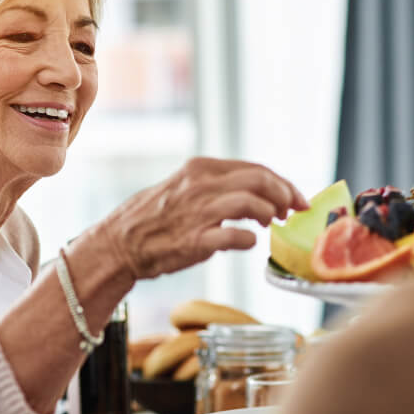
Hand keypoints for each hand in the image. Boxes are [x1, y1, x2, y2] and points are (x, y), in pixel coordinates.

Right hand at [99, 157, 307, 279]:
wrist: (119, 244)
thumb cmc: (152, 219)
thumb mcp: (183, 188)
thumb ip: (214, 186)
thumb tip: (254, 194)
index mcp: (199, 169)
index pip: (255, 168)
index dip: (282, 183)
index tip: (294, 198)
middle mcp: (200, 185)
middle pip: (260, 180)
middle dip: (285, 195)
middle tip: (291, 211)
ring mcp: (197, 212)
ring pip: (252, 202)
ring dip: (269, 215)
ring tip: (269, 225)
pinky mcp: (194, 240)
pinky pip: (235, 236)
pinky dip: (249, 240)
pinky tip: (247, 242)